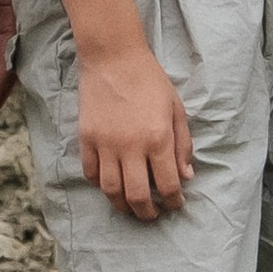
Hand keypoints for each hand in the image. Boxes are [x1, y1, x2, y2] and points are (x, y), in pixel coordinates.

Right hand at [75, 42, 193, 220]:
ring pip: (110, 190)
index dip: (173, 201)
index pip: (167, 185)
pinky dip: (100, 184)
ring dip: (121, 205)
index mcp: (158, 138)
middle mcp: (131, 146)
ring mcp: (105, 143)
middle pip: (137, 196)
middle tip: (152, 214)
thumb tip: (186, 176)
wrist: (114, 57)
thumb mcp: (176, 109)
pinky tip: (110, 184)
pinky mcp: (87, 138)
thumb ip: (183, 144)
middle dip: (147, 212)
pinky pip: (90, 172)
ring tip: (130, 206)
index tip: (175, 203)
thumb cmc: (150, 80)